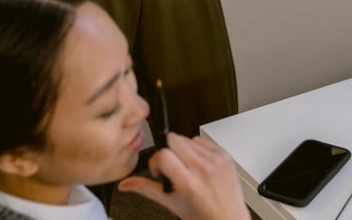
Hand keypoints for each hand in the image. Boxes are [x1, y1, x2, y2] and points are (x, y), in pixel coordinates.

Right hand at [118, 133, 247, 219]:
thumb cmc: (203, 217)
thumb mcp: (172, 204)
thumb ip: (146, 190)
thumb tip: (126, 184)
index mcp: (189, 183)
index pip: (163, 154)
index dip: (156, 161)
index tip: (160, 172)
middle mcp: (204, 169)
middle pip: (173, 140)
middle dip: (168, 153)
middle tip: (174, 171)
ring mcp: (217, 160)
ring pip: (187, 138)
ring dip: (183, 152)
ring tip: (188, 170)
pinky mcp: (225, 155)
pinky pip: (203, 141)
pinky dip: (198, 151)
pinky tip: (199, 167)